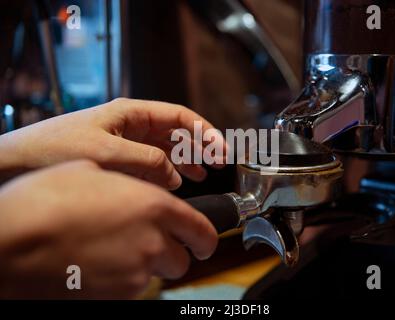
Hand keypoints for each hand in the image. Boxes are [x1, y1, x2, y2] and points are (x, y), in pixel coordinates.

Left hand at [0, 98, 225, 188]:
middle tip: (219, 164)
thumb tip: (175, 177)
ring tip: (204, 174)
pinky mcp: (119, 159)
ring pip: (166, 148)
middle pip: (176, 132)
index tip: (221, 150)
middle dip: (199, 146)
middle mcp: (131, 125)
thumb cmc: (54, 148)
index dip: (204, 132)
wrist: (18, 162)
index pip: (179, 117)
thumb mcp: (107, 152)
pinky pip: (152, 163)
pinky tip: (177, 183)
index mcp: (131, 113)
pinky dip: (168, 172)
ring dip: (187, 160)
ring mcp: (126, 142)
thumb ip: (147, 162)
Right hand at [0, 160, 217, 298]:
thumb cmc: (46, 202)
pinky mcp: (115, 296)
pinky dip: (122, 278)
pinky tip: (99, 263)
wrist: (12, 242)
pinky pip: (131, 287)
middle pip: (183, 259)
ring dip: (145, 264)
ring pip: (156, 274)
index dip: (206, 238)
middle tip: (151, 244)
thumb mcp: (93, 172)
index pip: (203, 231)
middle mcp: (152, 242)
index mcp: (154, 207)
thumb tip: (135, 190)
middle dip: (172, 252)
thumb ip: (129, 185)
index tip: (203, 242)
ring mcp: (134, 273)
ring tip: (115, 250)